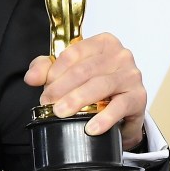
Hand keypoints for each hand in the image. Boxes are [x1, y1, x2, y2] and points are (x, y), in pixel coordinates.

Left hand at [24, 33, 146, 150]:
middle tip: (47, 103)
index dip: (55, 70)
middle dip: (61, 88)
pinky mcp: (138, 97)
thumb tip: (31, 77)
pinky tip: (90, 128)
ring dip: (76, 100)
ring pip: (100, 85)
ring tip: (60, 112)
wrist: (122, 110)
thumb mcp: (68, 73)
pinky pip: (119, 107)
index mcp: (103, 43)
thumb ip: (46, 69)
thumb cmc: (94, 85)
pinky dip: (104, 118)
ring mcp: (131, 75)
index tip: (43, 86)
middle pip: (84, 70)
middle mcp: (120, 55)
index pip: (74, 52)